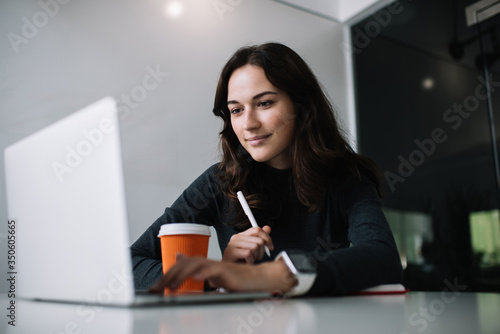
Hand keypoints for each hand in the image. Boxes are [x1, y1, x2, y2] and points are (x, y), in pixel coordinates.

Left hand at [149, 253, 295, 293]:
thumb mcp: (215, 279)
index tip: (155, 288)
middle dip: (168, 276)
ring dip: (181, 274)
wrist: (260, 279)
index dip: (167, 276)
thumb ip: (200, 273)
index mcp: (205, 266)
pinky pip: (214, 271)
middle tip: (156, 289)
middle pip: (185, 265)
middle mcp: (210, 264)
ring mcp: (219, 267)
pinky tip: (195, 278)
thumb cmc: (239, 281)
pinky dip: (204, 273)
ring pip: (196, 265)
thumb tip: (183, 265)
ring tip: (169, 285)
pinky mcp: (228, 272)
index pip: (182, 267)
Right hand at [222, 225, 273, 262]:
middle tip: (256, 258)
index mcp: (242, 235)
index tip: (271, 247)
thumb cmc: (241, 261)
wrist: (230, 272)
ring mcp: (233, 244)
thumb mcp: (252, 248)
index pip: (257, 230)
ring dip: (255, 257)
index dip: (267, 238)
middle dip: (261, 252)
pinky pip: (248, 254)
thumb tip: (268, 228)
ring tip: (249, 261)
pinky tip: (246, 263)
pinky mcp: (231, 251)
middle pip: (259, 240)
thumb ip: (259, 238)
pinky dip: (250, 261)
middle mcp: (236, 237)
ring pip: (254, 247)